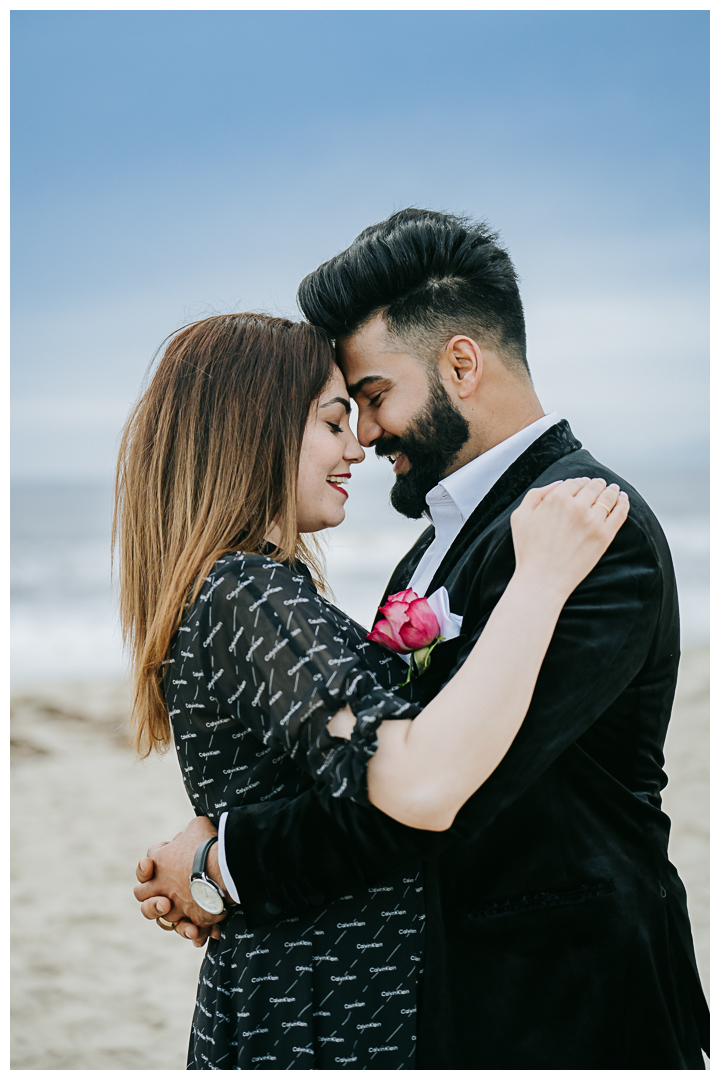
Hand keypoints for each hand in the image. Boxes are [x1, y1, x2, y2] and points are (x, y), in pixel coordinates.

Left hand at [133, 816, 227, 934]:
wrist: (223, 868)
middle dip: (151, 893)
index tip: (173, 852)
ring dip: (170, 917)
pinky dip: (193, 931)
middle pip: (142, 894)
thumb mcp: (197, 827)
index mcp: (158, 861)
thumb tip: (191, 835)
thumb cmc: (209, 845)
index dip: (158, 858)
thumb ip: (189, 833)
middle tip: (166, 889)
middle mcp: (161, 885)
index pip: (147, 861)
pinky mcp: (190, 918)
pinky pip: (187, 928)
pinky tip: (200, 931)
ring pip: (160, 918)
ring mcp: (174, 904)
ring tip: (184, 913)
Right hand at [510, 477, 628, 599]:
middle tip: (601, 484)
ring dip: (612, 490)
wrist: (542, 580)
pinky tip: (623, 499)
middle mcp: (576, 506)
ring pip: (608, 497)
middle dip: (597, 484)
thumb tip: (558, 484)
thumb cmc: (529, 551)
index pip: (574, 483)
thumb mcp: (520, 516)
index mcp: (556, 499)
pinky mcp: (604, 536)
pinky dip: (623, 503)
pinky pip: (620, 513)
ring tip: (614, 489)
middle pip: (593, 487)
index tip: (584, 484)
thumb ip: (536, 495)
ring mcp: (593, 521)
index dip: (580, 482)